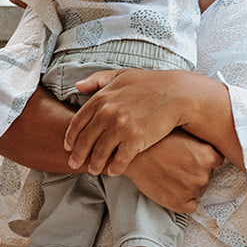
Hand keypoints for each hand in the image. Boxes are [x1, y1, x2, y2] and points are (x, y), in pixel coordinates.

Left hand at [66, 69, 187, 174]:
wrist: (178, 93)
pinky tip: (113, 172)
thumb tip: (77, 86)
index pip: (78, 122)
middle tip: (74, 164)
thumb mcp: (121, 75)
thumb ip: (98, 80)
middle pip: (86, 140)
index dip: (71, 137)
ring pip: (100, 153)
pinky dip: (114, 168)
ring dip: (95, 164)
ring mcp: (121, 127)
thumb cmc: (151, 83)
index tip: (68, 147)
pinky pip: (119, 160)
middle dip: (78, 155)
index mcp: (102, 98)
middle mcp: (108, 113)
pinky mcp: (136, 140)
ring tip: (94, 170)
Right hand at [125, 131, 222, 213]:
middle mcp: (204, 175)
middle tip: (176, 164)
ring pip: (198, 191)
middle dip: (194, 172)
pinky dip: (184, 200)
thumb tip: (211, 153)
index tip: (190, 157)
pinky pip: (191, 206)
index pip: (217, 162)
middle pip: (207, 177)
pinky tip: (172, 189)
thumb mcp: (185, 133)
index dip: (202, 159)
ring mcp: (191, 190)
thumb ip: (201, 144)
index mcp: (208, 156)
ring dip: (188, 186)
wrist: (132, 154)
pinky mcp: (179, 203)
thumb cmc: (155, 140)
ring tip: (170, 174)